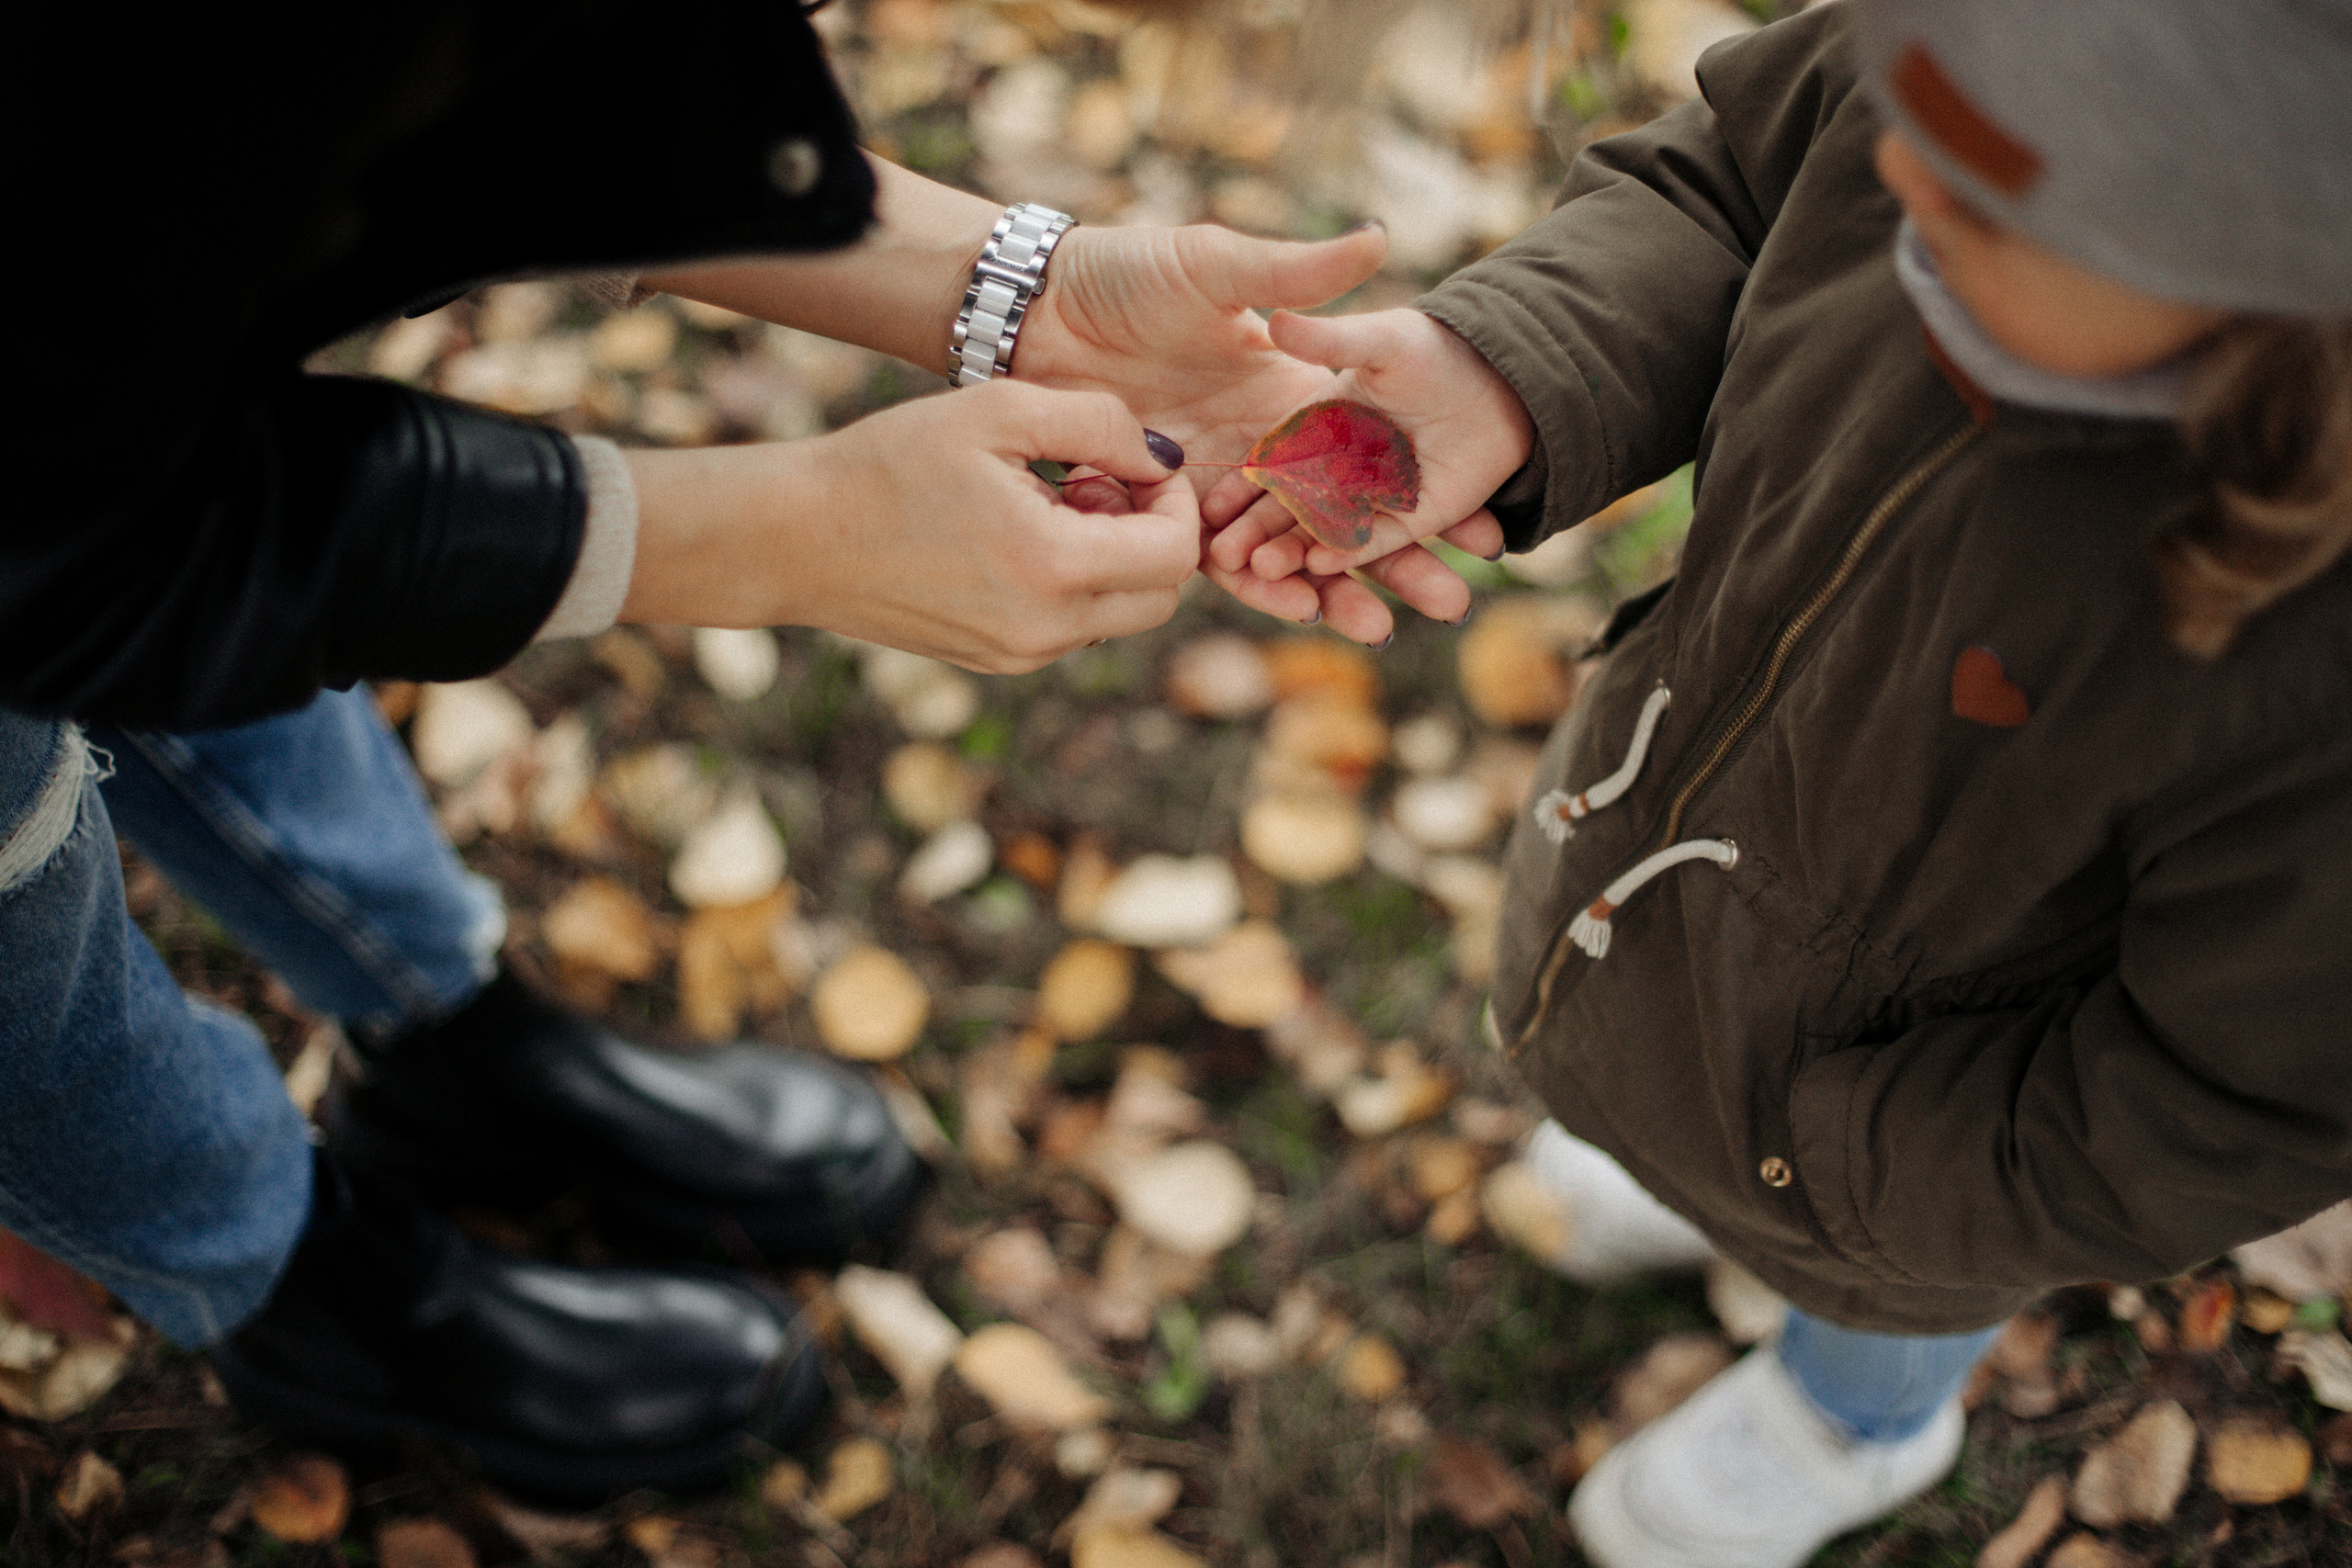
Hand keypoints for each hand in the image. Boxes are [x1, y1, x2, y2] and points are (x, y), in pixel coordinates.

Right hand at [620, 380, 1197, 671]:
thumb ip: (1101, 423)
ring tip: (1044, 501)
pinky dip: (1069, 582)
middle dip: (1150, 533)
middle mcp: (1046, 630)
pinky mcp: (995, 662)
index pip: (1176, 553)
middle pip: (1161, 596)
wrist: (795, 537)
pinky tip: (1014, 534)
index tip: (1133, 461)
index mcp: (1055, 568)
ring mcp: (1020, 656)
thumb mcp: (999, 411)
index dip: (1174, 499)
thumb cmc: (890, 462)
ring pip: (1119, 614)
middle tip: (1090, 480)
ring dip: (1109, 558)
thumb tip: (1161, 457)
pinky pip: (1070, 627)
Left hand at [1015, 223, 1496, 641]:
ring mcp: (1216, 481)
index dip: (1427, 487)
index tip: (1485, 529)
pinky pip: (1217, 557)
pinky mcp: (1164, 508)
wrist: (1035, 311)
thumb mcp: (1215, 265)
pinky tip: (1294, 610)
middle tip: (1449, 603)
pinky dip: (1255, 584)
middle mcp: (1263, 444)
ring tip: (1376, 627)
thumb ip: (1295, 272)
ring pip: (1288, 547)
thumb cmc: (1125, 274)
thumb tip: (1378, 239)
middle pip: (1344, 513)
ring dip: (1333, 589)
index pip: (1373, 450)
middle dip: (1397, 561)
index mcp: (1290, 389)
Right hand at [1206, 308, 1533, 605]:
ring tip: (1265, 571)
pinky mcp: (1413, 519)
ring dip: (1294, 553)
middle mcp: (1339, 470)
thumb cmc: (1434, 350)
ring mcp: (1374, 498)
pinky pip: (1376, 541)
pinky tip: (1321, 569)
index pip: (1268, 465)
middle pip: (1288, 509)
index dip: (1238, 487)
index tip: (1206, 508)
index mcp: (1317, 428)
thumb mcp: (1378, 341)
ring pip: (1325, 532)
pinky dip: (1349, 553)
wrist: (1505, 378)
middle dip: (1256, 534)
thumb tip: (1275, 321)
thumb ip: (1329, 340)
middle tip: (1224, 557)